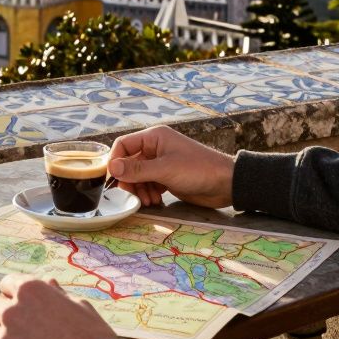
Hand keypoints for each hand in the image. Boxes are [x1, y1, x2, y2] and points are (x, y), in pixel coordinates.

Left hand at [0, 274, 115, 338]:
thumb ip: (56, 294)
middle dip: (0, 311)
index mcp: (30, 290)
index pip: (6, 283)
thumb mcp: (78, 305)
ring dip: (0, 335)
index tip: (22, 302)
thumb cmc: (92, 336)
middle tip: (16, 322)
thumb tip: (48, 283)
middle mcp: (13, 311)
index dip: (15, 293)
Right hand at [109, 125, 234, 208]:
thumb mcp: (165, 170)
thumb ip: (137, 170)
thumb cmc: (198, 170)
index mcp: (154, 137)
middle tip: (130, 196)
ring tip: (148, 201)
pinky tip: (155, 201)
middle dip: (129, 180)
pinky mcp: (167, 177)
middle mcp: (155, 148)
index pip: (123, 145)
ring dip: (139, 189)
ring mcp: (161, 163)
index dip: (116, 161)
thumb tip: (112, 168)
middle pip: (129, 163)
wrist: (226, 184)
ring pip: (138, 176)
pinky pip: (149, 184)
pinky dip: (148, 193)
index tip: (114, 180)